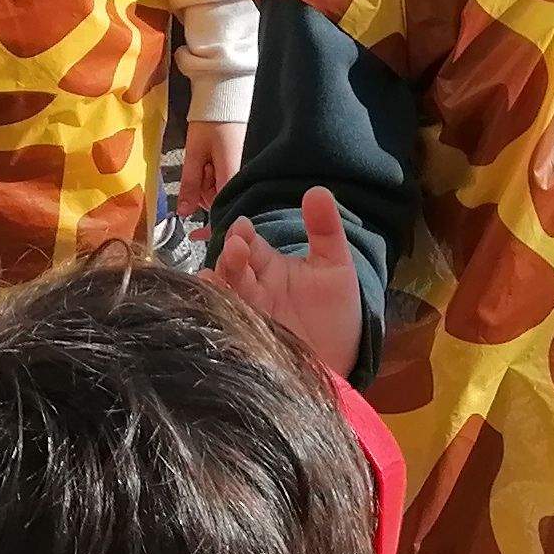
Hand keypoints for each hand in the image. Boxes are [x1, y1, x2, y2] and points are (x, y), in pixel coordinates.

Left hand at [178, 117, 243, 213]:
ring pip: (221, 190)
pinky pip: (226, 179)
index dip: (208, 216)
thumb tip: (184, 212)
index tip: (196, 216)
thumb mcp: (194, 153)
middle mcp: (243, 175)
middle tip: (201, 166)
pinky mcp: (242, 164)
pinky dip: (215, 174)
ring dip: (208, 181)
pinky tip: (212, 159)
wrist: (225, 97)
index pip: (222, 208)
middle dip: (204, 190)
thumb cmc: (210, 122)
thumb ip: (190, 185)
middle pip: (220, 200)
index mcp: (233, 175)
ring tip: (206, 159)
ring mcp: (243, 169)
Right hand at [212, 186, 364, 379]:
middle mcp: (252, 289)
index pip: (248, 243)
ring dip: (218, 285)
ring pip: (223, 295)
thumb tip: (317, 190)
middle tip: (236, 248)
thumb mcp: (336, 267)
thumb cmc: (336, 313)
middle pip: (231, 267)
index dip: (242, 234)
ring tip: (215, 276)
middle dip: (230, 256)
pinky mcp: (246, 343)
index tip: (243, 229)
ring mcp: (247, 316)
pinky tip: (211, 310)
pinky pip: (224, 328)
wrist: (342, 364)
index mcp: (269, 266)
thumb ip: (325, 230)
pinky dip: (215, 319)